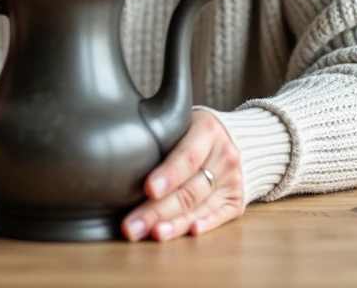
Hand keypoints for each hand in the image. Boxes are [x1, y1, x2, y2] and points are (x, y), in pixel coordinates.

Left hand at [122, 110, 243, 241]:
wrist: (237, 138)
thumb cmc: (193, 131)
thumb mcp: (180, 121)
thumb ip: (158, 134)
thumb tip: (119, 157)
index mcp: (208, 130)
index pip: (187, 156)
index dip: (168, 175)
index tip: (148, 190)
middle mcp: (224, 156)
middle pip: (189, 189)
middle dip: (158, 210)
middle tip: (132, 226)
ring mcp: (233, 180)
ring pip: (200, 206)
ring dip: (174, 224)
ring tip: (152, 234)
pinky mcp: (236, 200)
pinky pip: (220, 216)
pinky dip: (205, 224)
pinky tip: (189, 232)